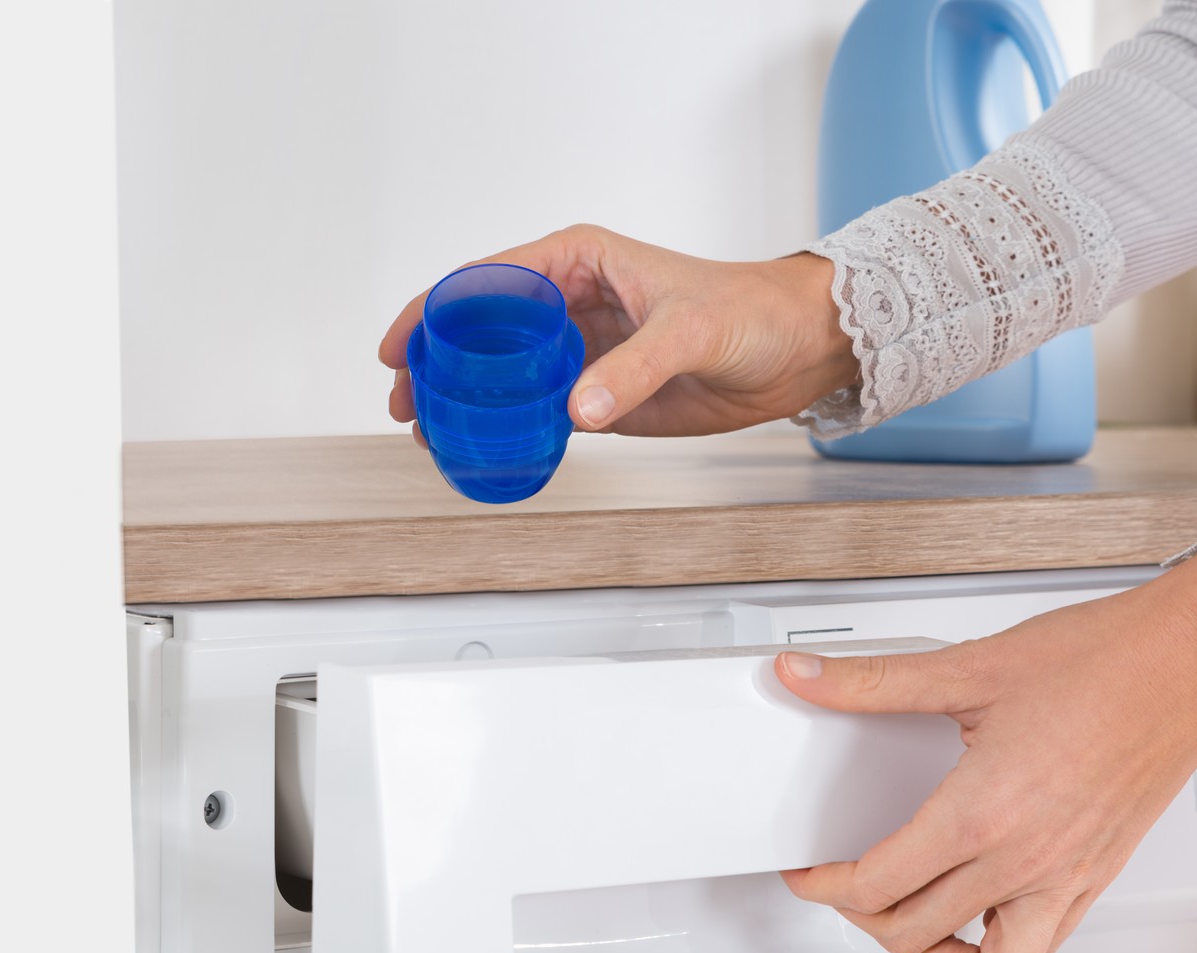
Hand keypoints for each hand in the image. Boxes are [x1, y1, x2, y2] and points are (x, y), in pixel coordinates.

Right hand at [379, 225, 857, 437]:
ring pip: (507, 374)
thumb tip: (577, 408)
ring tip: (430, 434)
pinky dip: (512, 429)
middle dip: (437, 364)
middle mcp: (574, 301)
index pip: (486, 281)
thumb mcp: (689, 330)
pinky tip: (487, 449)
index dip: (433, 311)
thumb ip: (632, 370)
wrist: (797, 350)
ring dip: (468, 402)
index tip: (399, 347)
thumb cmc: (751, 311)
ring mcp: (586, 350)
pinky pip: (544, 411)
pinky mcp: (605, 395)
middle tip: (404, 402)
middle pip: (483, 331)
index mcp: (579, 260)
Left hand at [775, 553, 1196, 952]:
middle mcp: (1024, 861)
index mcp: (982, 813)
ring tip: (908, 916)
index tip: (812, 871)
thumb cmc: (1104, 661)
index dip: (824, 885)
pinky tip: (981, 910)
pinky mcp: (1098, 878)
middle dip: (860, 916)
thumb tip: (807, 676)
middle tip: (844, 885)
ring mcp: (1066, 879)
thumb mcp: (970, 669)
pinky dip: (998, 951)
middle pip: (912, 933)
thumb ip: (873, 682)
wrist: (1189, 660)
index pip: (876, 884)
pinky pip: (1040, 950)